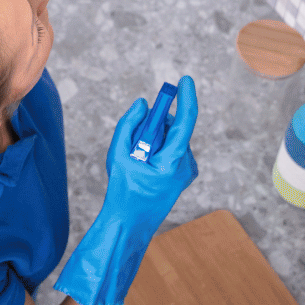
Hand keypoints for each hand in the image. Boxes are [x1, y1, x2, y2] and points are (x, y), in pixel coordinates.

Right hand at [54, 76, 199, 304]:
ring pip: (171, 138)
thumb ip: (129, 125)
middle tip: (134, 137)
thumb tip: (143, 104)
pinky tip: (142, 165)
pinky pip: (171, 149)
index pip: (186, 122)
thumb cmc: (123, 190)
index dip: (186, 98)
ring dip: (153, 138)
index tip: (185, 79)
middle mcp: (186, 164)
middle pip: (173, 128)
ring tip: (135, 158)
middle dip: (155, 124)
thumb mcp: (118, 155)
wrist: (130, 224)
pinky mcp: (183, 174)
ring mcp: (186, 171)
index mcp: (173, 161)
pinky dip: (156, 147)